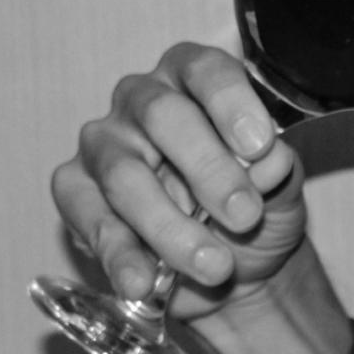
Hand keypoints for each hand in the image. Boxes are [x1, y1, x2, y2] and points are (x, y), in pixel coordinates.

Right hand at [51, 42, 306, 321]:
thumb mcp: (280, 188)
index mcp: (195, 77)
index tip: (260, 146)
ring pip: (125, 175)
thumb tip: (270, 161)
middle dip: (207, 168)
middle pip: (162, 116)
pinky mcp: (74, 192)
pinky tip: (145, 282)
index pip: (207, 71)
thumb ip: (277, 171)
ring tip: (214, 266)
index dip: (231, 103)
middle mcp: (142, 99)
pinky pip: (91, 221)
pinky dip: (121, 256)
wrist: (231, 266)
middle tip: (245, 216)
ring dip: (170, 226)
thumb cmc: (254, 204)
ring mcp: (103, 144)